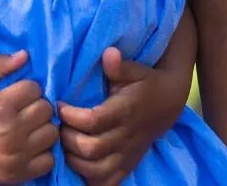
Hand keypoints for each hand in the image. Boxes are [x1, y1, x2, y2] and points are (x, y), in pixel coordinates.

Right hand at [0, 51, 57, 183]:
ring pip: (52, 133)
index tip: (15, 95)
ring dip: (42, 128)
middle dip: (36, 106)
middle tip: (22, 110)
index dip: (26, 88)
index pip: (34, 88)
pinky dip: (42, 152)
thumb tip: (24, 55)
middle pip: (46, 109)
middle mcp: (11, 131)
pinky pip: (49, 160)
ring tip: (27, 128)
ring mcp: (17, 155)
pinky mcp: (20, 174)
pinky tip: (28, 146)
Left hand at [58, 48, 189, 184]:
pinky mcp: (127, 166)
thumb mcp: (135, 69)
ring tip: (66, 143)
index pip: (93, 121)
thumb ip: (119, 66)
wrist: (168, 104)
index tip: (60, 105)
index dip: (71, 115)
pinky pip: (107, 183)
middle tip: (58, 125)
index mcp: (125, 112)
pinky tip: (79, 164)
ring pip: (95, 170)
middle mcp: (126, 137)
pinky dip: (89, 178)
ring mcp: (127, 155)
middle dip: (67, 138)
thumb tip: (109, 53)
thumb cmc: (145, 83)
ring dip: (74, 160)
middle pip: (90, 149)